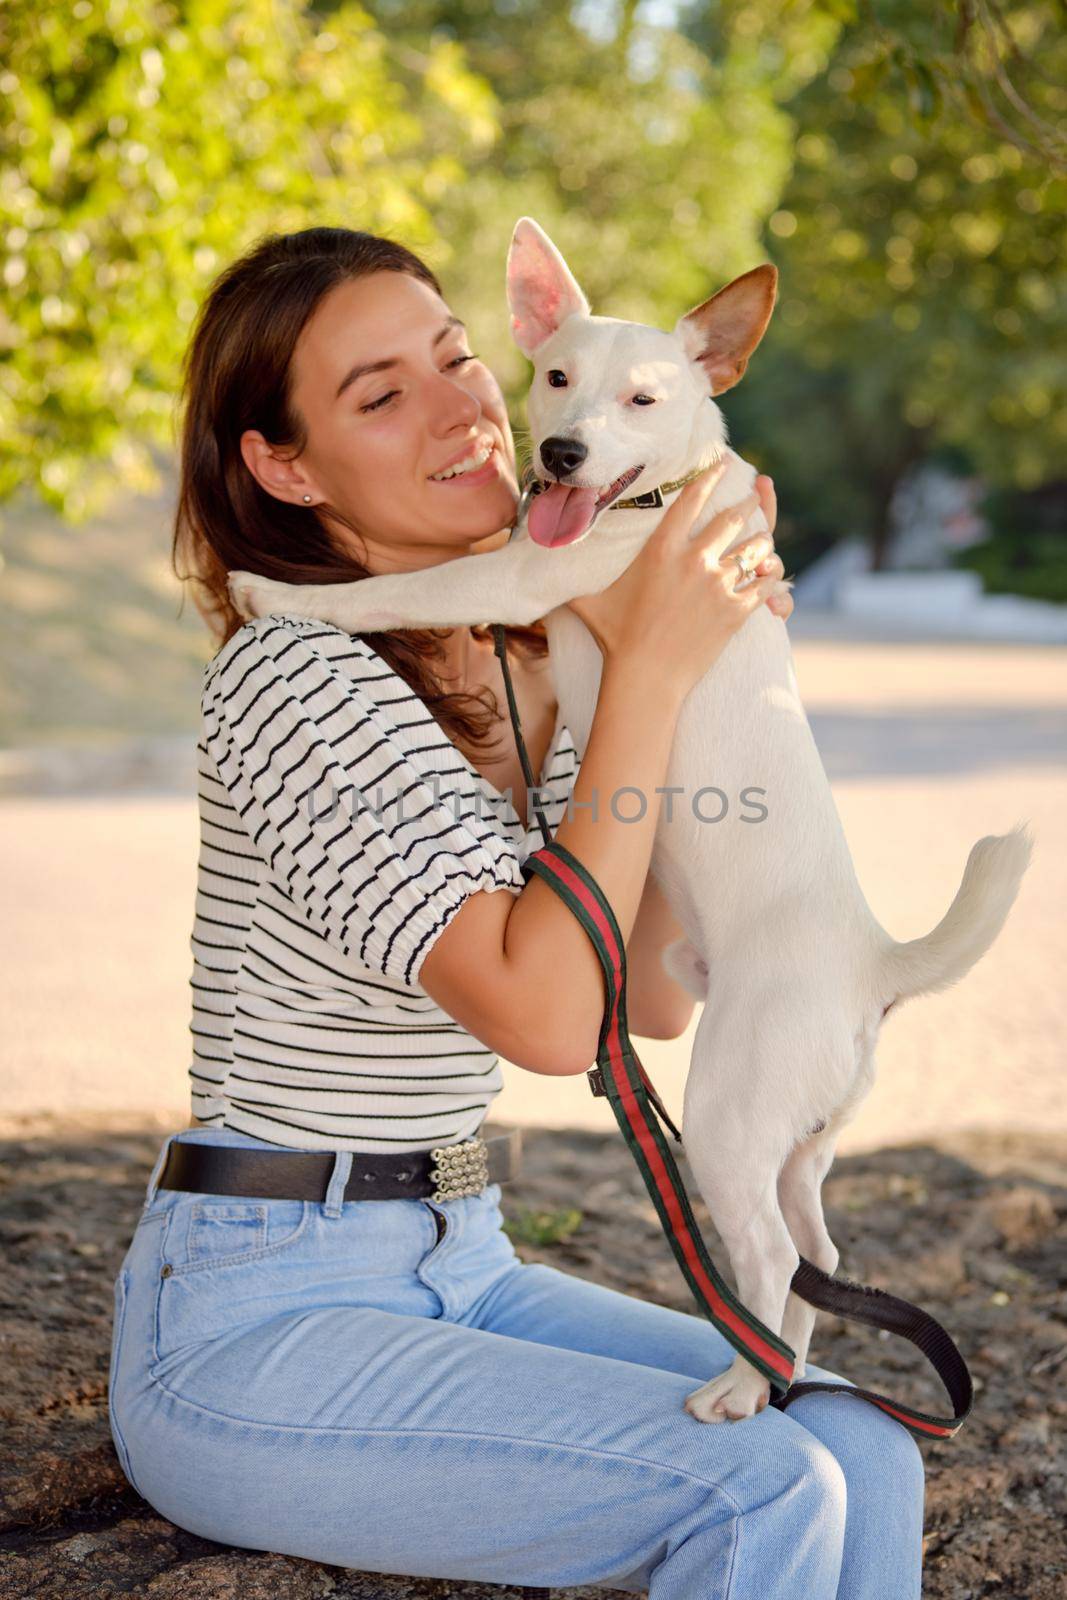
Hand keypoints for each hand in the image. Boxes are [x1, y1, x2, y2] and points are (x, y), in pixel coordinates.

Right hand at [564, 459, 784, 698]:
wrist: (645, 678)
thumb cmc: (614, 638)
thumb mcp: (587, 599)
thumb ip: (568, 573)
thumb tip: (536, 554)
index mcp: (662, 549)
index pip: (692, 499)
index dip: (711, 477)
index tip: (722, 466)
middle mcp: (694, 559)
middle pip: (732, 517)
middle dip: (748, 502)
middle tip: (755, 494)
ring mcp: (718, 584)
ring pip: (756, 549)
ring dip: (762, 542)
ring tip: (763, 539)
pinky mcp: (736, 610)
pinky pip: (766, 583)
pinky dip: (770, 577)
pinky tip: (771, 574)